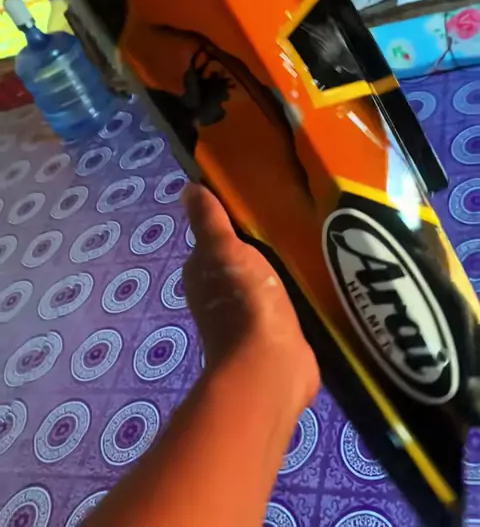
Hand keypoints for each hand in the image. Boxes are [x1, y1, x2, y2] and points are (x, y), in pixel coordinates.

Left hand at [182, 184, 319, 414]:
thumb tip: (186, 188)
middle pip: (236, 259)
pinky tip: (309, 279)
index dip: (232, 221)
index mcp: (201, 273)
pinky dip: (289, 291)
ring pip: (258, 280)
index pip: (213, 237)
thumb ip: (208, 220)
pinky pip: (279, 302)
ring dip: (275, 268)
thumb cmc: (244, 300)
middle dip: (257, 243)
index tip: (259, 201)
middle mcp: (216, 295)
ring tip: (304, 244)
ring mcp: (244, 316)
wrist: (271, 366)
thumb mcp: (223, 249)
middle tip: (289, 218)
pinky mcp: (272, 332)